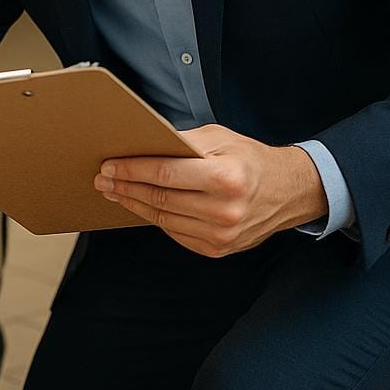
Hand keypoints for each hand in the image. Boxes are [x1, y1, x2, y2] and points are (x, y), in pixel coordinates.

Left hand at [93, 124, 328, 257]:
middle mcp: (224, 211)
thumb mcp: (220, 139)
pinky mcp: (217, 249)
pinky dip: (154, 218)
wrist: (287, 193)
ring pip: (163, 219)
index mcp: (225, 178)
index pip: (165, 174)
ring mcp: (221, 235)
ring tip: (114, 191)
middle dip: (126, 186)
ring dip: (134, 204)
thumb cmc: (250, 160)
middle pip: (160, 198)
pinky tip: (140, 205)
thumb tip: (143, 143)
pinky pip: (175, 232)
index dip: (132, 169)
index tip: (109, 165)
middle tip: (102, 178)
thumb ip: (182, 142)